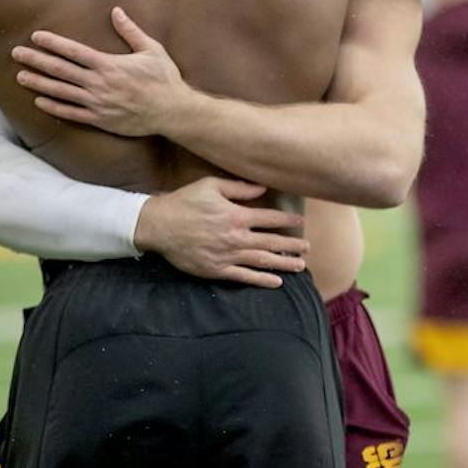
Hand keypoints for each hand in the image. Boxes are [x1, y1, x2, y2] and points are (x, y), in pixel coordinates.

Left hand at [12, 7, 189, 136]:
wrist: (172, 111)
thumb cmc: (164, 79)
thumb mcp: (151, 50)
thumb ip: (131, 31)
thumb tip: (116, 11)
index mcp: (109, 64)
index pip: (74, 51)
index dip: (53, 43)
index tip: (36, 37)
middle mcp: (99, 83)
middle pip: (60, 70)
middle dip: (36, 60)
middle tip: (16, 53)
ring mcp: (97, 103)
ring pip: (61, 92)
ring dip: (39, 84)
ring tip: (20, 76)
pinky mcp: (100, 120)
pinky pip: (71, 114)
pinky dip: (54, 108)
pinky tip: (39, 102)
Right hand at [132, 177, 308, 288]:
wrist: (159, 225)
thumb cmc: (185, 201)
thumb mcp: (211, 185)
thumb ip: (239, 187)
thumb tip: (263, 188)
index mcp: (236, 215)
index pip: (269, 218)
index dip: (287, 219)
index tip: (301, 222)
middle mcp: (235, 237)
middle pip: (271, 242)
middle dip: (291, 245)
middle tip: (308, 248)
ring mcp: (227, 255)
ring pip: (261, 261)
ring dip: (282, 264)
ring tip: (299, 266)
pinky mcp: (217, 270)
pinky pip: (243, 277)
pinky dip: (261, 280)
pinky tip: (276, 282)